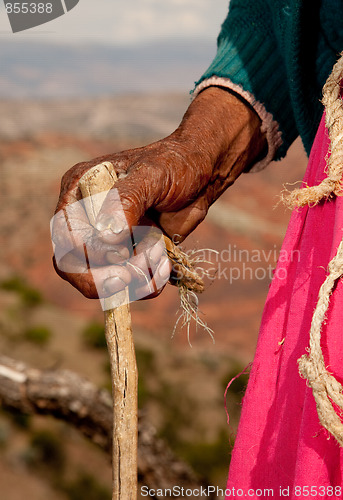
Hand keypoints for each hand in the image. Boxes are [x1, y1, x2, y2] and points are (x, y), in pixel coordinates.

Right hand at [53, 87, 266, 298]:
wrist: (202, 175)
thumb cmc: (174, 165)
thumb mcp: (151, 175)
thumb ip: (126, 200)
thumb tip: (107, 236)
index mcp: (80, 191)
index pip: (65, 234)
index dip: (85, 253)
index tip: (119, 253)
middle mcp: (87, 218)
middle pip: (73, 265)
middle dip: (100, 279)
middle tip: (128, 279)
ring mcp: (109, 241)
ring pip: (101, 280)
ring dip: (132, 278)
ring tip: (161, 257)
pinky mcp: (130, 256)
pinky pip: (129, 284)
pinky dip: (147, 283)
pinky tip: (166, 265)